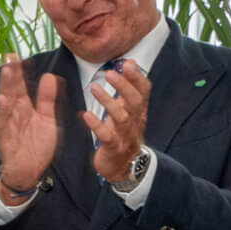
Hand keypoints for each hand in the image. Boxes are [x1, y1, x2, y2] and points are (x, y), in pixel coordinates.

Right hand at [0, 53, 61, 199]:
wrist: (30, 172)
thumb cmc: (37, 146)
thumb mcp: (47, 119)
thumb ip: (47, 99)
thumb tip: (50, 77)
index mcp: (24, 107)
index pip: (21, 86)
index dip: (20, 71)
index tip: (18, 56)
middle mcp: (14, 113)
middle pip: (12, 90)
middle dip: (11, 74)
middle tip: (10, 56)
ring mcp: (8, 125)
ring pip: (6, 103)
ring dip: (6, 87)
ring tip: (7, 71)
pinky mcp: (5, 138)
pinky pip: (3, 123)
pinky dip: (3, 111)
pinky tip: (4, 99)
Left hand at [84, 60, 152, 185]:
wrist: (123, 167)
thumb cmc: (123, 134)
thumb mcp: (128, 110)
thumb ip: (128, 87)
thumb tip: (130, 62)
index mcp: (139, 111)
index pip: (144, 91)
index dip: (138, 78)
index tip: (128, 63)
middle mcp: (135, 122)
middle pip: (135, 102)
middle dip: (124, 86)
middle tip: (110, 73)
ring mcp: (125, 136)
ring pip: (121, 118)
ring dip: (108, 102)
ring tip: (94, 88)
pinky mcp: (113, 148)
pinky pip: (107, 137)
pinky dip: (97, 126)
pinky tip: (86, 115)